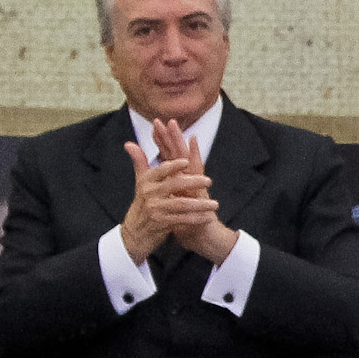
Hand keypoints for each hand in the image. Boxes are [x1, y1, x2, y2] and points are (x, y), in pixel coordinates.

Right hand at [117, 136, 197, 265]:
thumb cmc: (142, 203)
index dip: (174, 166)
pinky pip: (182, 219)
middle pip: (174, 184)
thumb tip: (129, 143)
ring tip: (215, 204)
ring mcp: (155, 209)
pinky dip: (196, 218)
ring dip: (200, 204)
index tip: (188, 161)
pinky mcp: (161, 224)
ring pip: (181, 204)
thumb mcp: (140, 182)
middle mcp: (149, 194)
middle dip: (193, 182)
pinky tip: (208, 217)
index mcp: (146, 181)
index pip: (161, 170)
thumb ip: (139, 161)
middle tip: (209, 181)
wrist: (134, 233)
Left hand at [157, 123, 237, 265]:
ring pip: (186, 158)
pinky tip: (192, 143)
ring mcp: (195, 184)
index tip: (154, 127)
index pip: (170, 159)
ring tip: (174, 124)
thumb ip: (163, 196)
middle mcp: (188, 180)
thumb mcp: (170, 208)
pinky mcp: (199, 188)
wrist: (206, 238)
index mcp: (180, 183)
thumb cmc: (189, 224)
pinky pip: (197, 170)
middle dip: (170, 137)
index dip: (162, 144)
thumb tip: (152, 190)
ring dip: (180, 141)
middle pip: (178, 155)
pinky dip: (194, 156)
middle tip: (163, 119)